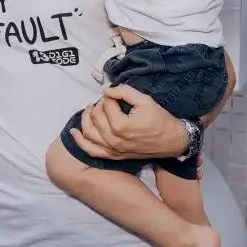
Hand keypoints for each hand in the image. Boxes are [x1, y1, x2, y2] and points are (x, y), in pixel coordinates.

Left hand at [68, 83, 188, 160]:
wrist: (172, 141)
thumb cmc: (160, 119)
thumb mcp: (145, 100)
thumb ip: (123, 92)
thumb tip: (106, 91)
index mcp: (121, 126)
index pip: (105, 105)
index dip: (108, 96)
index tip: (115, 94)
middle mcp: (114, 140)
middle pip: (95, 117)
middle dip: (98, 105)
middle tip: (106, 100)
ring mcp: (113, 150)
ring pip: (89, 133)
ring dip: (86, 119)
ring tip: (89, 109)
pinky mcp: (114, 156)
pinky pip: (92, 151)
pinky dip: (80, 142)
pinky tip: (74, 132)